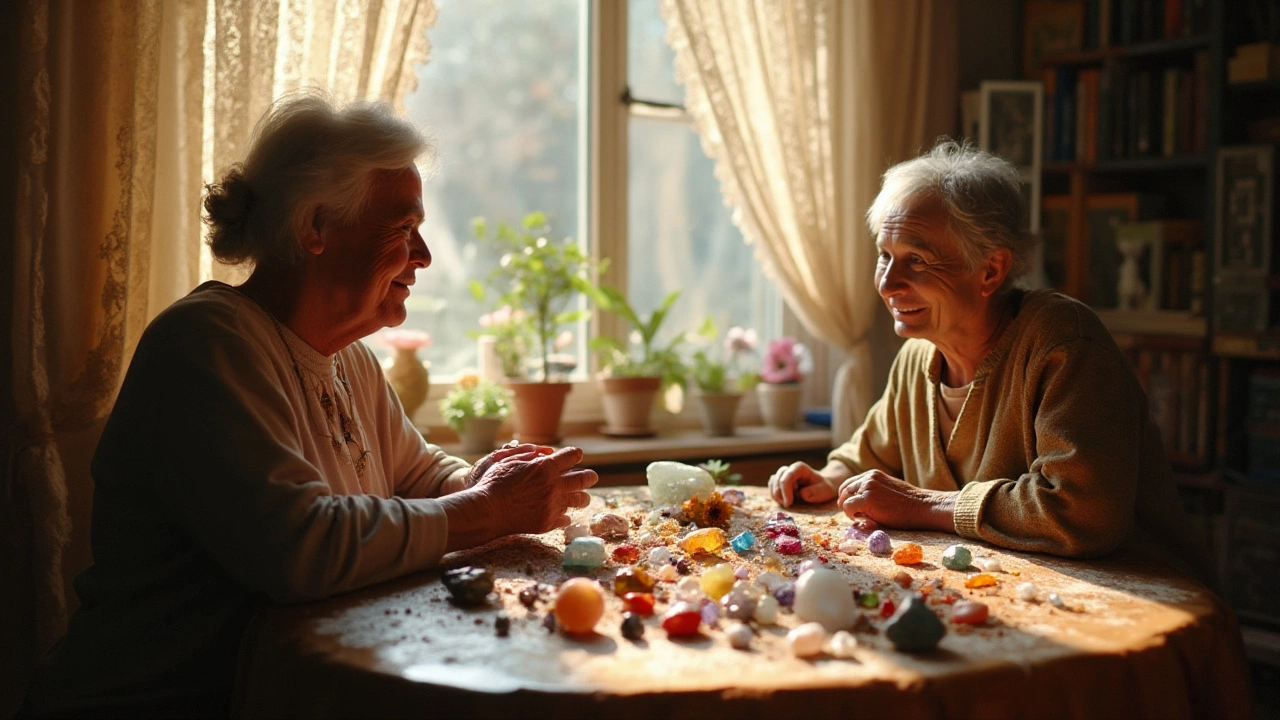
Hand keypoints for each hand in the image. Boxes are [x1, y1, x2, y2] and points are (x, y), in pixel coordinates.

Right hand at [469, 446, 597, 536]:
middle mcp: (553, 486)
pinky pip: (565, 518)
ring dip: (583, 497)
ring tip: (584, 497)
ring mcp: (552, 505)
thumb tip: (547, 453)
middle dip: (590, 476)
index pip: (570, 457)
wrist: (486, 511)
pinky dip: (566, 515)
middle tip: (593, 476)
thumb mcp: (509, 460)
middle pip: (582, 479)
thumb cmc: (494, 483)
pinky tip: (566, 514)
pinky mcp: (547, 522)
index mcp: (545, 468)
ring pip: (579, 500)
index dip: (575, 454)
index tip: (578, 455)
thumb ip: (530, 455)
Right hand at [768, 462, 836, 506]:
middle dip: (779, 493)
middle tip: (787, 506)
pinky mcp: (781, 481)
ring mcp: (785, 475)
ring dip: (775, 494)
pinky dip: (774, 494)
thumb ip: (815, 492)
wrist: (823, 487)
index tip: (788, 504)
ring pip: (773, 481)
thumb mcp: (825, 490)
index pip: (788, 476)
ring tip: (785, 504)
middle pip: (778, 478)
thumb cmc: (824, 488)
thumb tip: (801, 494)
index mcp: (800, 468)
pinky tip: (782, 501)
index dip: (785, 491)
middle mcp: (790, 469)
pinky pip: (772, 485)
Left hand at [837, 469, 954, 530]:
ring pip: (844, 500)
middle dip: (846, 505)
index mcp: (872, 475)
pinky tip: (866, 520)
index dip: (848, 498)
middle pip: (844, 491)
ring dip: (850, 511)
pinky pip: (848, 508)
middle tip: (857, 516)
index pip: (849, 484)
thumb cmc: (908, 504)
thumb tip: (856, 506)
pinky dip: (852, 516)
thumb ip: (871, 493)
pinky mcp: (867, 498)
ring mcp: (867, 487)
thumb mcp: (887, 491)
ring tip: (865, 518)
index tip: (855, 509)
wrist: (924, 506)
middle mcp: (868, 477)